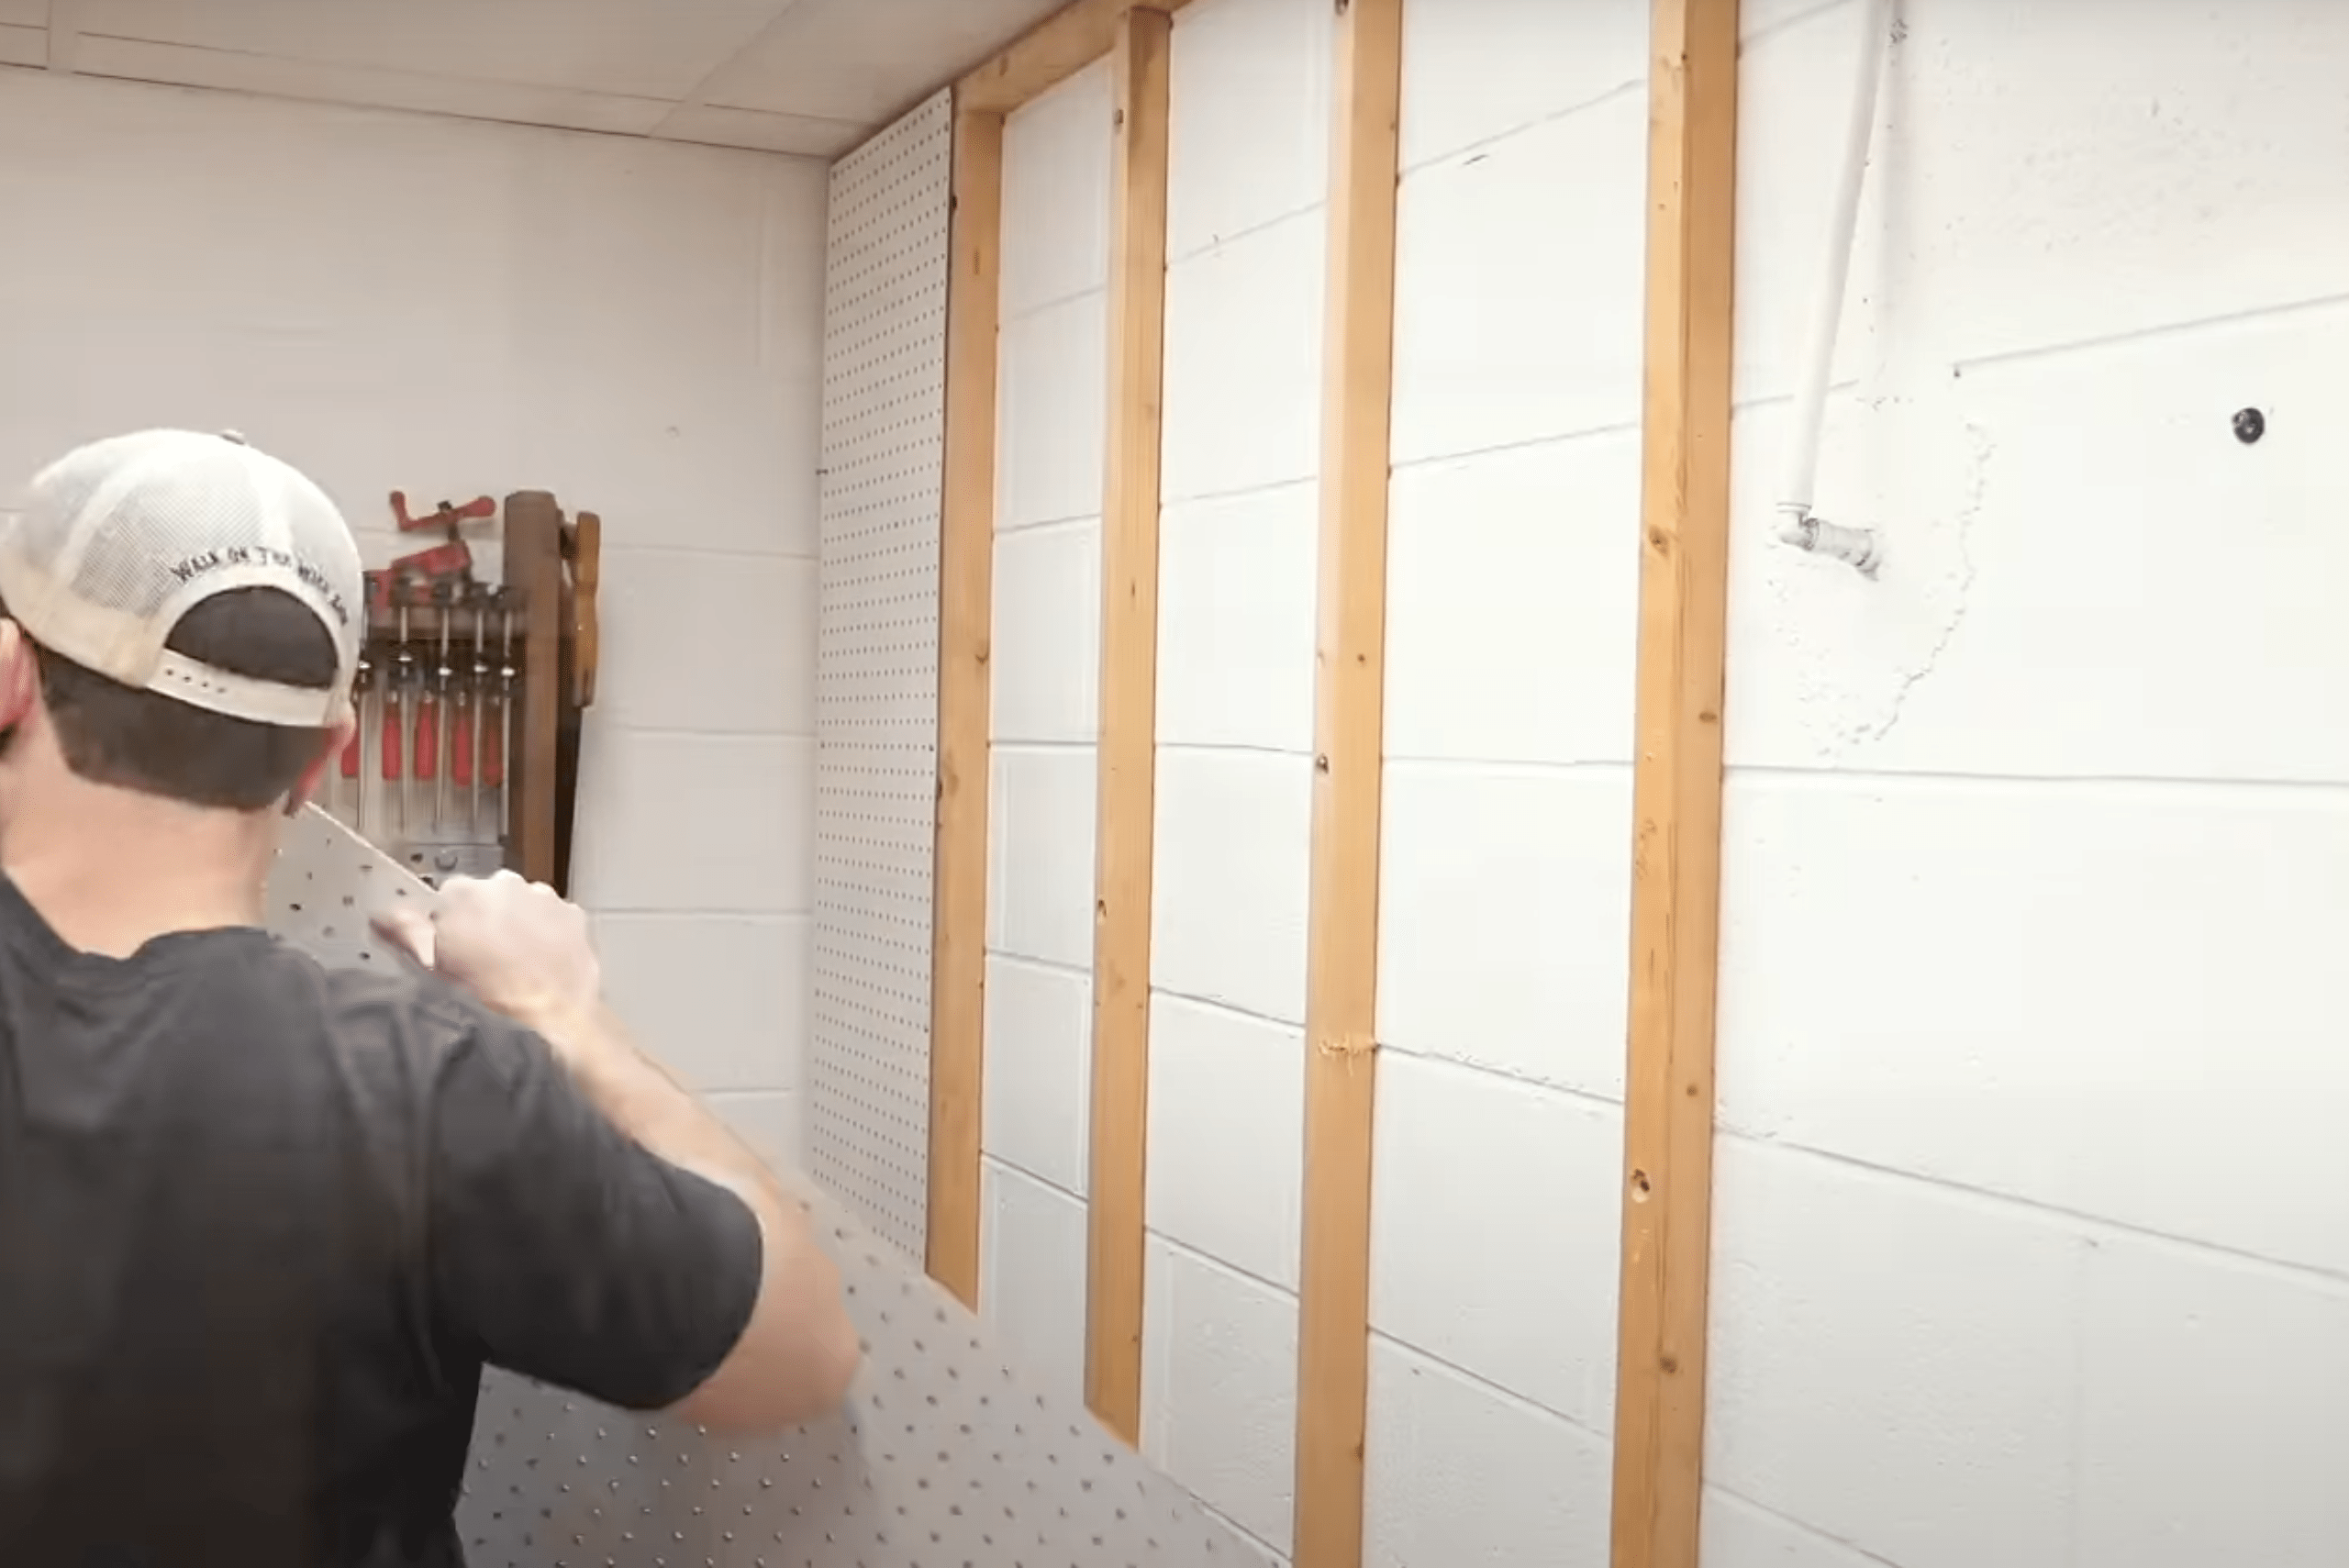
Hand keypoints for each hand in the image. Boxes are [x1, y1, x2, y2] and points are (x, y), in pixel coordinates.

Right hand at [372, 869, 601, 1031]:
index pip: (445, 899)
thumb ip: (405, 934)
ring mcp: (543, 897)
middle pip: (485, 899)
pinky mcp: (572, 913)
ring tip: (515, 965)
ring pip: (521, 905)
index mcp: (462, 893)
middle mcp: (504, 884)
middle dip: (483, 921)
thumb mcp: (433, 968)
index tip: (452, 949)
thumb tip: (381, 918)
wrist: (552, 1015)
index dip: (447, 926)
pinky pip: (553, 918)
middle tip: (484, 960)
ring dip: (516, 926)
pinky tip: (542, 962)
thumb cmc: (490, 996)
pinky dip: (548, 934)